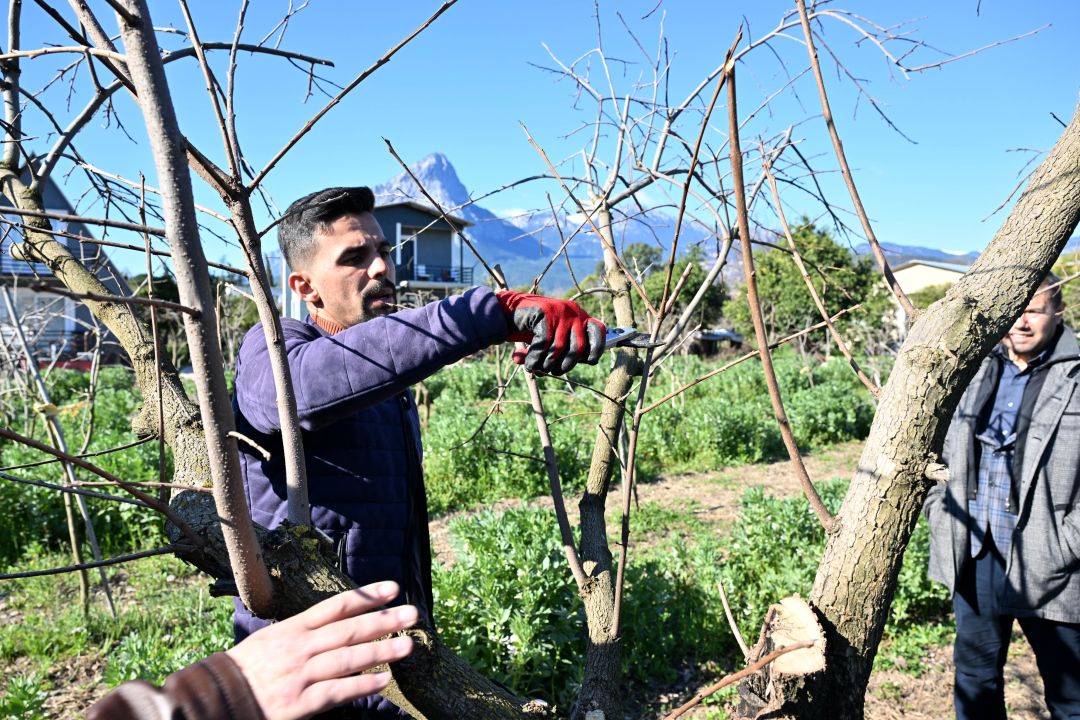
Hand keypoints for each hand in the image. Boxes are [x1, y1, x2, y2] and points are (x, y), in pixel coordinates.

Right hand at [226, 582, 417, 719]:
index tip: (394, 588)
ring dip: (381, 651)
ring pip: (347, 659)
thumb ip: (305, 632)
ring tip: (408, 646)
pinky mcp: (299, 703)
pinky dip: (361, 686)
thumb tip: (340, 624)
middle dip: (383, 620)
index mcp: (294, 628)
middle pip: (348, 630)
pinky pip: (336, 692)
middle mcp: (300, 648)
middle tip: (413, 613)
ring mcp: (300, 675)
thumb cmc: (247, 669)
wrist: (216, 698)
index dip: (367, 596)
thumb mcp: (273, 640)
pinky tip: (383, 681)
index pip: (336, 606)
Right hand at [496, 290, 605, 373]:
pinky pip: (544, 344)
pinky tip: (529, 364)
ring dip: (547, 364)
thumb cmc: (531, 330)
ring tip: (537, 368)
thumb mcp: (553, 341)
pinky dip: (535, 358)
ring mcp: (558, 311)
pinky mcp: (544, 313)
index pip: (598, 332)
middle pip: (579, 348)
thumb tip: (583, 362)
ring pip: (560, 348)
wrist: (505, 313)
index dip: (595, 350)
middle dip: (565, 366)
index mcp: (579, 317)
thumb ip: (566, 351)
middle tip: (552, 371)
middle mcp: (572, 312)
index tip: (586, 361)